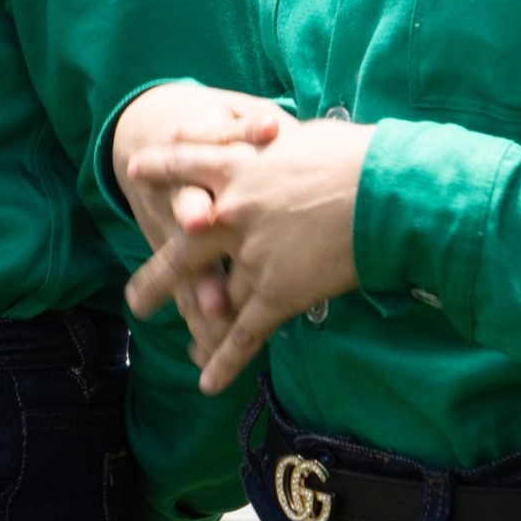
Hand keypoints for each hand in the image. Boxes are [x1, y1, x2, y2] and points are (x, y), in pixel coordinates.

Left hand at [125, 116, 374, 394]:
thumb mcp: (302, 137)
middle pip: (181, 250)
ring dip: (201, 326)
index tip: (136, 171)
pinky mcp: (277, 292)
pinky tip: (208, 384)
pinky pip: (244, 333)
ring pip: (216, 299)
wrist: (386, 194)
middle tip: (134, 302)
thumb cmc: (356, 157)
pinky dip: (225, 360)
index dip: (161, 168)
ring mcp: (251, 255)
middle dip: (156, 280)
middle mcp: (232, 212)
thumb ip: (274, 148)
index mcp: (237, 166)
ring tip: (188, 345)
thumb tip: (271, 139)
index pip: (186, 164)